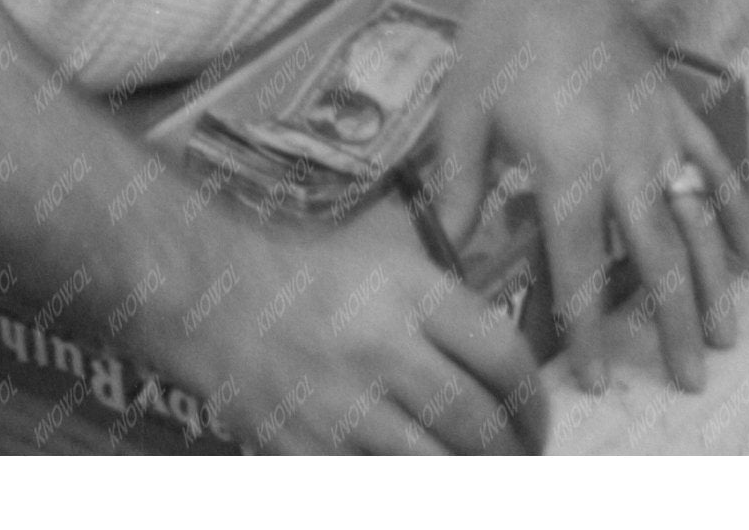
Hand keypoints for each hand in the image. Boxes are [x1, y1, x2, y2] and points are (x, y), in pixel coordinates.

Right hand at [170, 195, 544, 454]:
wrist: (212, 294)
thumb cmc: (309, 270)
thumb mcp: (385, 254)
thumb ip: (446, 296)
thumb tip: (510, 356)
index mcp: (412, 292)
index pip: (503, 356)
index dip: (534, 401)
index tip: (535, 419)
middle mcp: (385, 348)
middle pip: (479, 424)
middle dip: (510, 455)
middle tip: (515, 462)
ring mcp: (347, 407)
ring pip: (439, 470)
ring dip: (470, 484)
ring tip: (478, 481)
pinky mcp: (312, 452)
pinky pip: (384, 491)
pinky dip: (413, 495)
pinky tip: (422, 488)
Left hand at [427, 0, 748, 393]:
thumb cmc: (499, 35)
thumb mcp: (462, 111)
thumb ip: (463, 187)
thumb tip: (455, 253)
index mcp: (567, 167)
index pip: (581, 267)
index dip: (589, 329)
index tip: (601, 382)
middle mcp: (624, 158)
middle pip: (658, 259)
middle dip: (674, 325)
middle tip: (692, 382)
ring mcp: (658, 131)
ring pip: (698, 221)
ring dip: (717, 281)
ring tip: (727, 334)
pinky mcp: (675, 105)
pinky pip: (715, 164)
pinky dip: (736, 208)